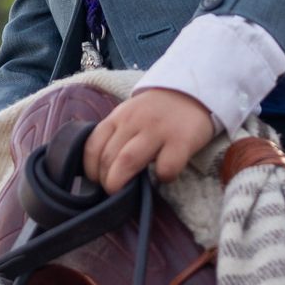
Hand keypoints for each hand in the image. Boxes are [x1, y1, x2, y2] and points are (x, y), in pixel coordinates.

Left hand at [84, 88, 217, 192]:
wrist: (194, 91)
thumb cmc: (158, 111)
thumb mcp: (131, 115)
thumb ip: (116, 135)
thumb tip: (101, 170)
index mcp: (119, 116)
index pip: (92, 146)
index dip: (90, 170)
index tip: (97, 181)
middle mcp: (134, 121)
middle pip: (108, 157)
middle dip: (106, 181)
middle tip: (113, 190)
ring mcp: (158, 130)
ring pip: (127, 162)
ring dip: (121, 183)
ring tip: (126, 193)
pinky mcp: (181, 141)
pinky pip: (165, 168)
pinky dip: (162, 177)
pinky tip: (164, 174)